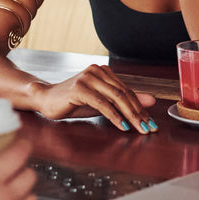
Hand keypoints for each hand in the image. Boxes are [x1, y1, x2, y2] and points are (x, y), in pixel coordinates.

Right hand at [28, 64, 158, 132]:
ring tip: (139, 128)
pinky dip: (114, 115)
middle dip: (138, 113)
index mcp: (103, 71)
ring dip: (130, 115)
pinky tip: (121, 126)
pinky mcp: (79, 88)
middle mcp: (97, 71)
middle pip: (124, 94)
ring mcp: (88, 78)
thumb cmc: (73, 102)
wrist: (46, 100)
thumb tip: (152, 101)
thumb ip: (124, 101)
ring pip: (116, 98)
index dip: (140, 108)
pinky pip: (101, 103)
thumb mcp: (102, 103)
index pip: (127, 91)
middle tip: (149, 128)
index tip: (151, 123)